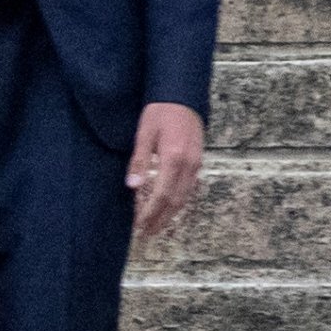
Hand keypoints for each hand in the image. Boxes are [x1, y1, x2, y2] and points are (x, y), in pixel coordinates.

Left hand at [127, 102, 203, 235]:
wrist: (182, 96)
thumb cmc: (160, 112)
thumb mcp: (144, 133)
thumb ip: (139, 160)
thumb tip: (132, 186)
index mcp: (173, 158)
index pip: (161, 194)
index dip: (151, 213)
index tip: (140, 225)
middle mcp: (188, 164)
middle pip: (175, 201)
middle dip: (160, 219)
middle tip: (146, 233)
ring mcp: (196, 164)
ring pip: (184, 197)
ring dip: (170, 214)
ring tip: (156, 226)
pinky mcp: (198, 162)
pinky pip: (189, 188)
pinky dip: (178, 202)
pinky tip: (169, 208)